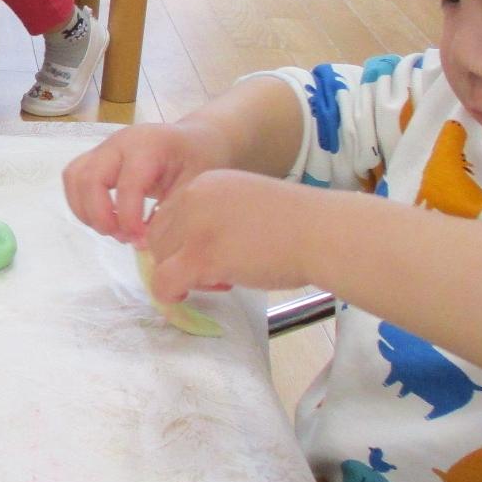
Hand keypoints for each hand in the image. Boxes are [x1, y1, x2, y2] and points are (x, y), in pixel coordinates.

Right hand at [62, 120, 232, 242]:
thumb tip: (141, 243)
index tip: (141, 241)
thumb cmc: (199, 160)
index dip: (128, 219)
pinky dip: (81, 203)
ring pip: (75, 177)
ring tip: (111, 230)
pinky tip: (104, 219)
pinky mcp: (96, 157)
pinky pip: (74, 178)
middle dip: (100, 215)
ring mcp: (104, 148)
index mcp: (148, 145)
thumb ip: (170, 212)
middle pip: (89, 178)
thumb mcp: (196, 185)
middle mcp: (119, 142)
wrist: (194, 139)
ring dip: (85, 210)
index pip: (126, 185)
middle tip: (121, 237)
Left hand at [142, 170, 318, 302]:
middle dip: (175, 258)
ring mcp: (195, 227)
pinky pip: (164, 281)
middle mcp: (194, 198)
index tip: (204, 255)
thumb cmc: (298, 224)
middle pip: (158, 235)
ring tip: (215, 282)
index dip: (179, 240)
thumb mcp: (246, 203)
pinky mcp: (201, 256)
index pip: (168, 214)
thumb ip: (216, 215)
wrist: (323, 233)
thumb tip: (193, 244)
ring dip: (177, 275)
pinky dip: (168, 294)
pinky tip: (184, 297)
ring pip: (159, 258)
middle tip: (209, 275)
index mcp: (205, 183)